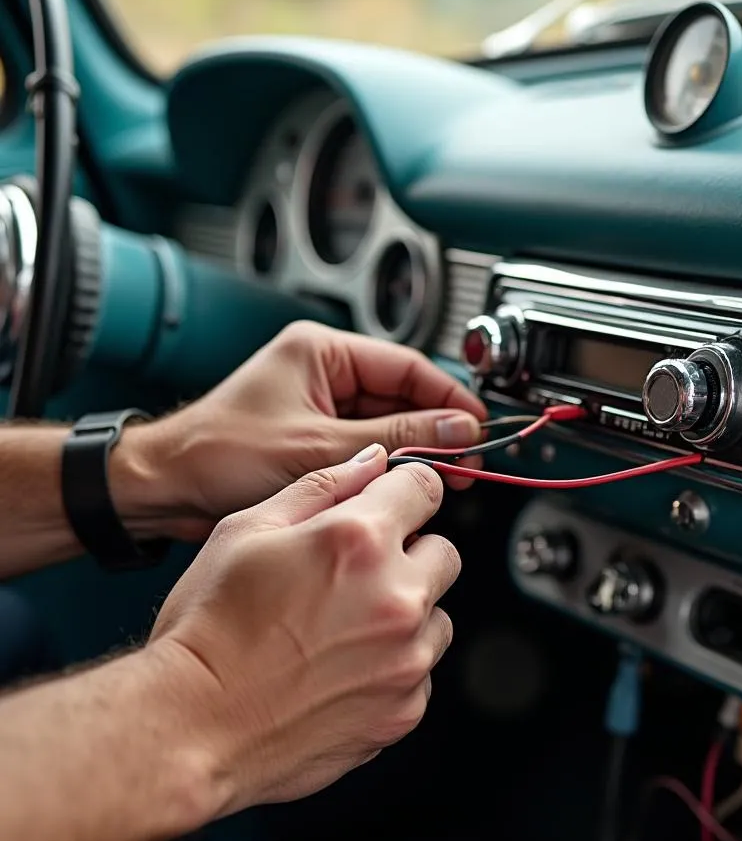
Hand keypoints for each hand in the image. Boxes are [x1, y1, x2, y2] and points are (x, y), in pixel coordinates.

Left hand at [111, 321, 486, 539]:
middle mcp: (325, 373)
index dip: (449, 397)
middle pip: (403, 396)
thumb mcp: (319, 446)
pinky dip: (390, 466)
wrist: (164, 489)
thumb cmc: (218, 453)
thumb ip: (396, 439)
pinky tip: (409, 485)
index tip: (478, 426)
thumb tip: (457, 428)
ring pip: (390, 425)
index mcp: (323, 351)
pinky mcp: (316, 438)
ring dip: (416, 450)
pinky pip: (368, 447)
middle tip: (468, 460)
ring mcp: (321, 407)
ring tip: (447, 476)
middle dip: (437, 429)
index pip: (407, 367)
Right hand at [144, 446, 457, 810]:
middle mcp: (398, 595)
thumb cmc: (206, 628)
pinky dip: (393, 665)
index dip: (404, 493)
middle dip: (408, 555)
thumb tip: (370, 463)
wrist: (191, 729)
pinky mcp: (407, 708)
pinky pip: (421, 671)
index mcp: (361, 539)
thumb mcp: (246, 531)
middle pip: (443, 552)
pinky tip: (339, 671)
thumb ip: (320, 487)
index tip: (390, 508)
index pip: (425, 488)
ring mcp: (409, 657)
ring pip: (437, 615)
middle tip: (353, 577)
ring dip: (404, 614)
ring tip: (339, 630)